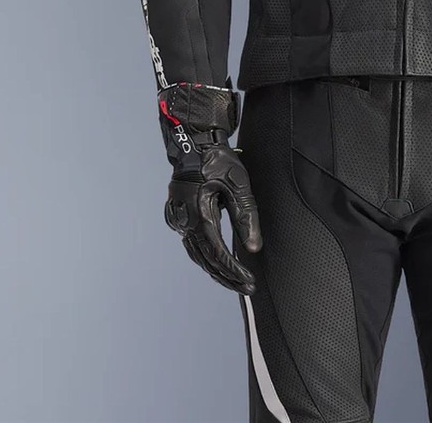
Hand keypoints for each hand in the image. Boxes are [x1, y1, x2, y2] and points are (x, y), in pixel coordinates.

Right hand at [164, 140, 263, 294]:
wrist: (194, 144)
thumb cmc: (218, 161)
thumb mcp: (239, 186)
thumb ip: (247, 217)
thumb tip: (253, 248)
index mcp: (199, 214)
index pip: (217, 253)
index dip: (233, 271)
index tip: (249, 281)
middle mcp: (185, 221)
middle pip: (206, 260)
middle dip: (227, 277)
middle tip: (247, 288)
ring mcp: (179, 220)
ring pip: (197, 255)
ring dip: (216, 270)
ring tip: (236, 281)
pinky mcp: (179, 217)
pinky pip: (192, 245)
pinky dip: (206, 257)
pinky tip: (218, 264)